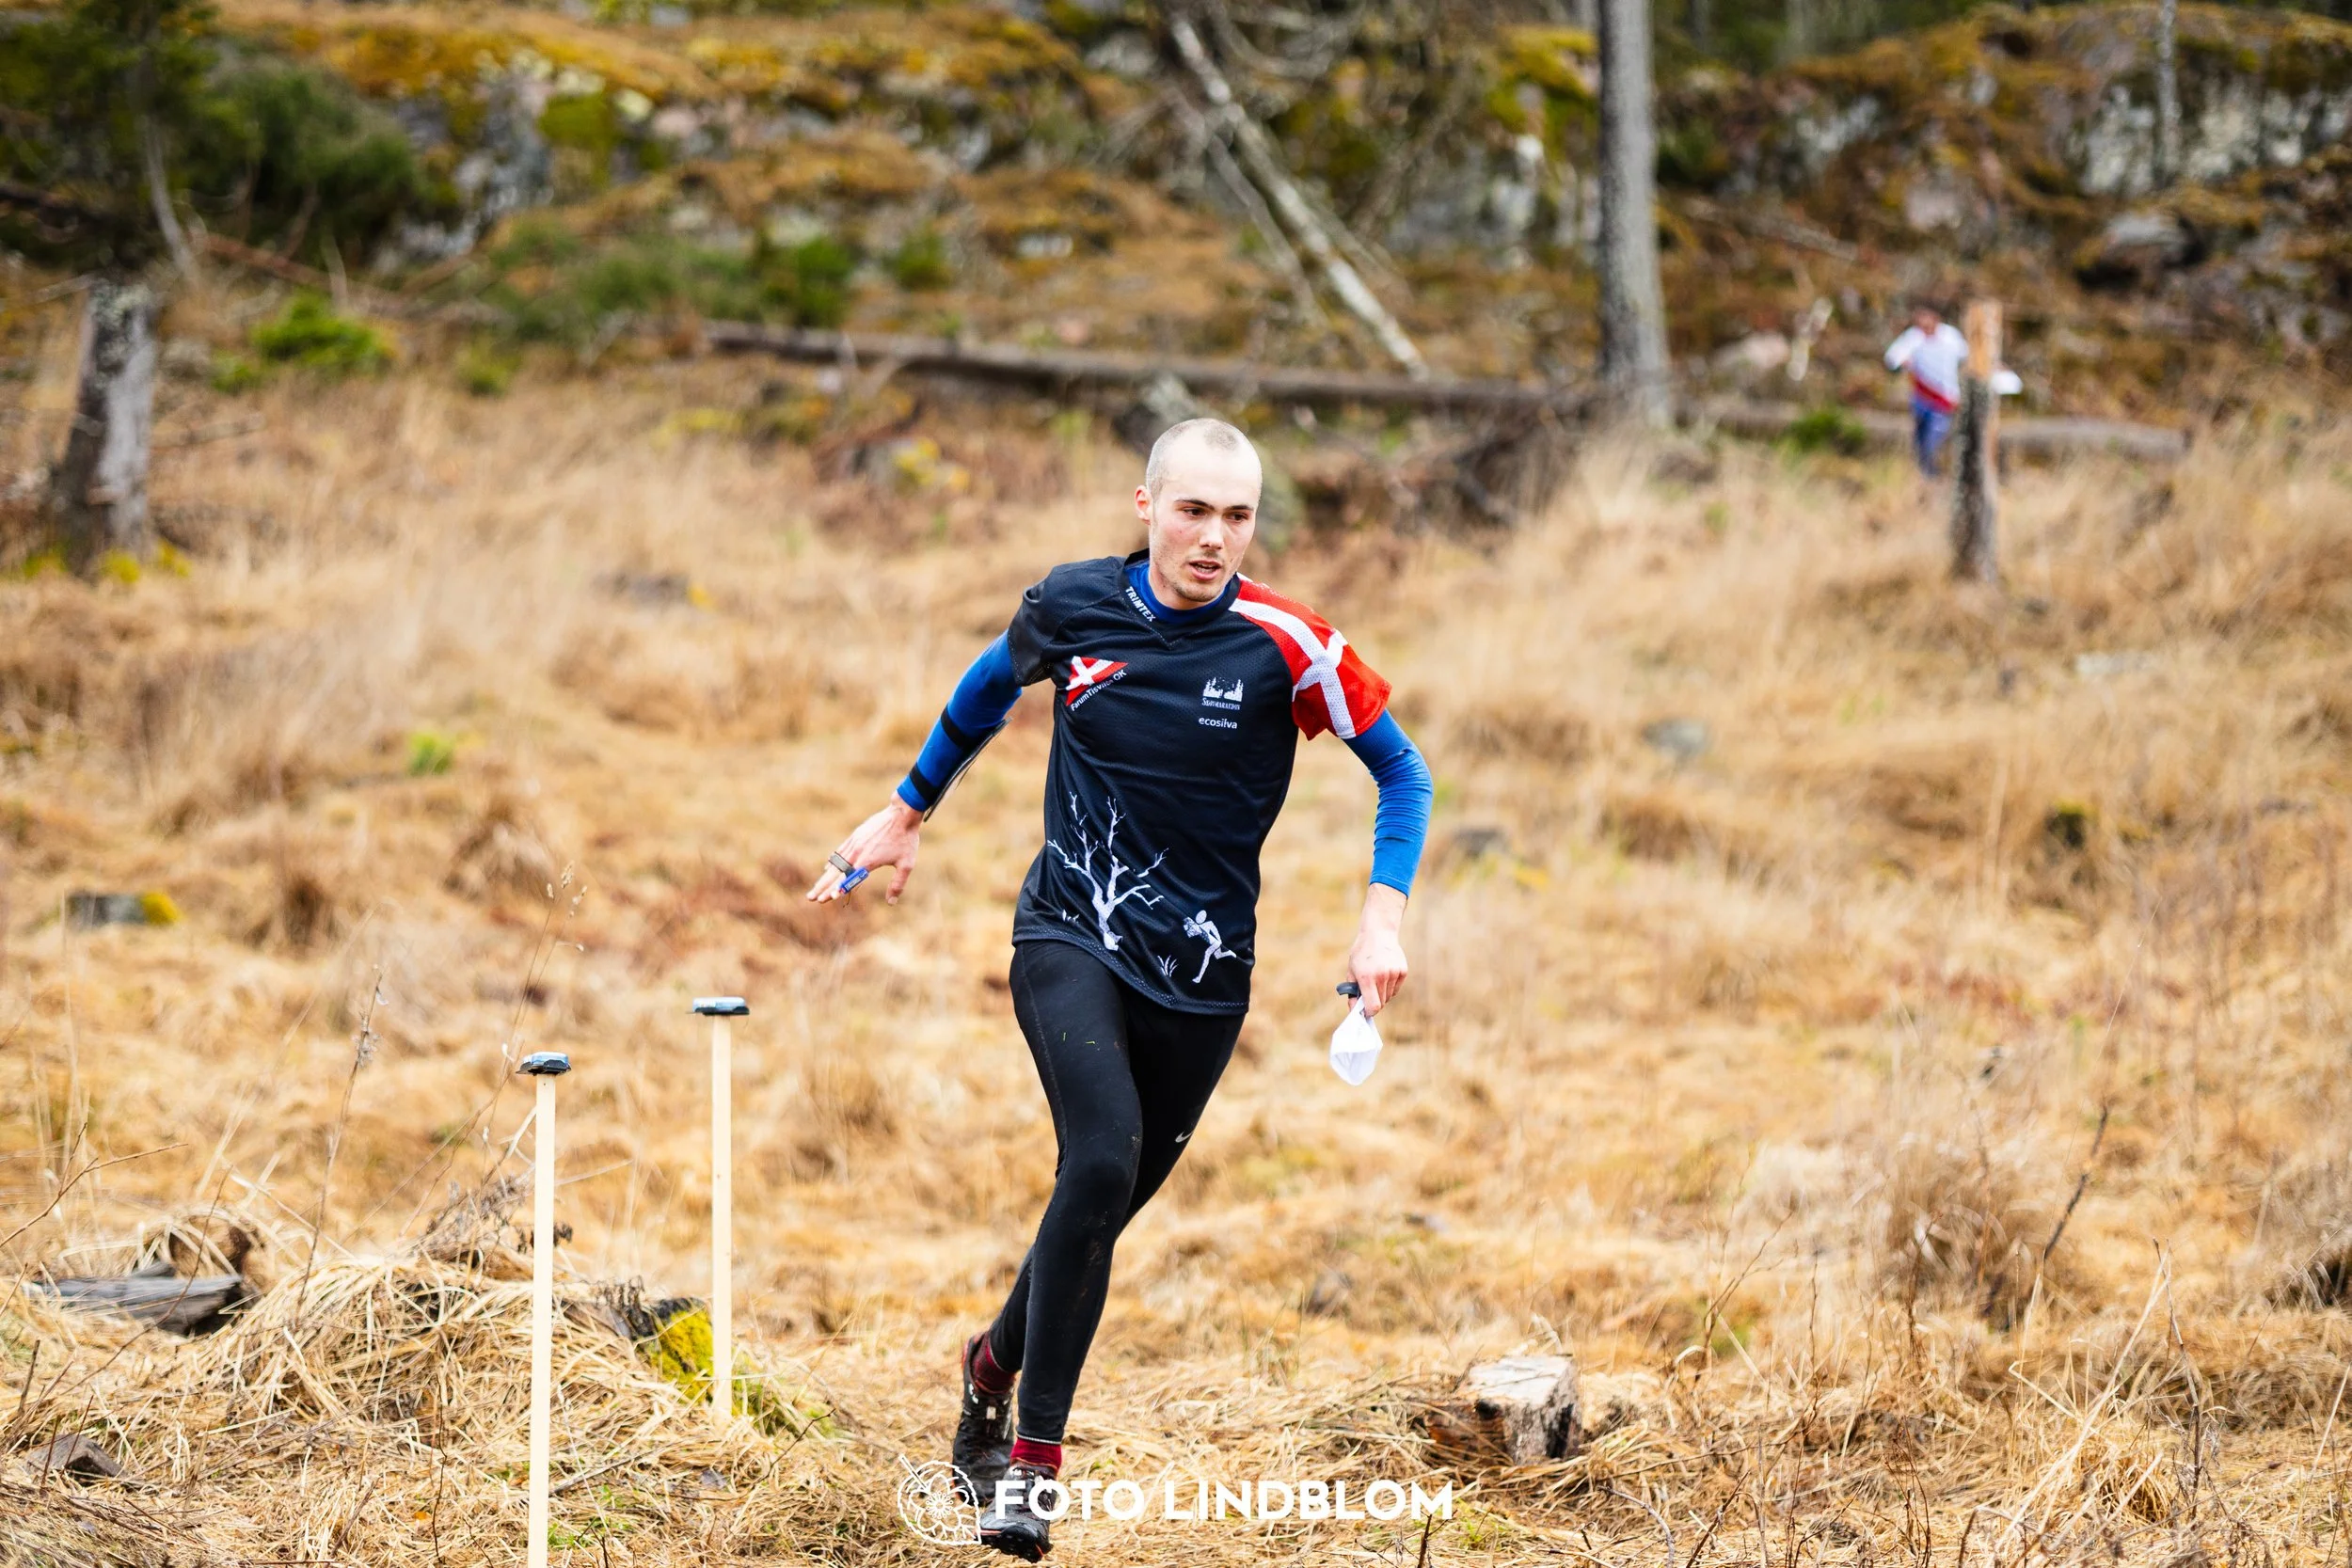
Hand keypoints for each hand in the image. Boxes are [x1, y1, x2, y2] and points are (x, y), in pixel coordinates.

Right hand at [806, 798, 922, 904]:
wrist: (902, 814)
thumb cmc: (906, 840)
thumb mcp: (906, 865)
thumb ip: (898, 884)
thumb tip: (891, 902)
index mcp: (868, 861)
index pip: (848, 879)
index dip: (837, 889)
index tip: (827, 899)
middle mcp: (857, 853)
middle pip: (836, 874)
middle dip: (822, 887)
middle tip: (810, 898)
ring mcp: (854, 843)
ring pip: (836, 864)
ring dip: (824, 877)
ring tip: (815, 888)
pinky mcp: (855, 836)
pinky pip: (840, 852)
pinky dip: (833, 861)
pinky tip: (827, 869)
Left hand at [1344, 883, 1408, 1018]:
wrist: (1378, 933)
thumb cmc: (1361, 954)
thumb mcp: (1351, 971)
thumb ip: (1352, 992)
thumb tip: (1354, 1011)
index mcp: (1367, 977)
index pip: (1373, 1006)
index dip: (1369, 1012)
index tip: (1365, 1011)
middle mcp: (1382, 976)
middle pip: (1381, 1003)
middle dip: (1374, 1002)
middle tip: (1368, 993)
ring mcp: (1394, 973)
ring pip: (1389, 996)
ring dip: (1382, 994)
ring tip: (1376, 980)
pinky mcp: (1403, 971)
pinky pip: (1396, 989)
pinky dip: (1390, 987)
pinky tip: (1385, 974)